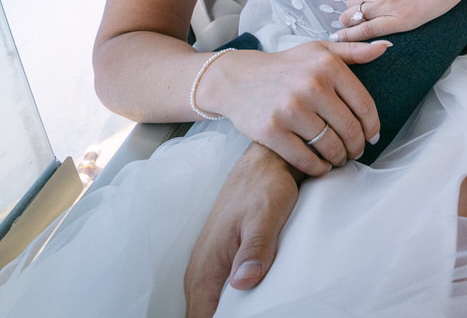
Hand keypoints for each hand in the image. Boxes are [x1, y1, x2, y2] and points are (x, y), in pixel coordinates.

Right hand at [184, 143, 299, 317]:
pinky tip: (257, 303)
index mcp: (205, 269)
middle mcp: (202, 273)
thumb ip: (254, 250)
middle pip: (207, 316)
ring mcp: (212, 269)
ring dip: (235, 312)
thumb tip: (243, 282)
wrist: (264, 164)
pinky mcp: (224, 263)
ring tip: (263, 309)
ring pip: (215, 307)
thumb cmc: (262, 186)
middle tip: (264, 312)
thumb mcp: (264, 217)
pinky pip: (224, 295)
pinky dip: (239, 303)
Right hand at [194, 41, 388, 174]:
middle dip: (357, 146)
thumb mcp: (318, 50)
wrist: (237, 79)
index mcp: (327, 66)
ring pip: (330, 146)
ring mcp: (290, 109)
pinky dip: (318, 168)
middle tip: (355, 151)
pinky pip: (306, 158)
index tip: (372, 136)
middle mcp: (311, 86)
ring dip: (339, 158)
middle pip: (350, 129)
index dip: (372, 126)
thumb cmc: (285, 66)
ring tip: (339, 158)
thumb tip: (384, 48)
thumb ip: (353, 51)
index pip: (364, 105)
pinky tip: (321, 166)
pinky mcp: (272, 130)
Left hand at [334, 0, 466, 40]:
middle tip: (365, 9)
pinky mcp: (401, 20)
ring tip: (363, 22)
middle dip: (354, 7)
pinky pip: (367, 32)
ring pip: (354, 18)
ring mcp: (386, 3)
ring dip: (356, 21)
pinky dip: (355, 36)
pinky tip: (349, 38)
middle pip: (349, 3)